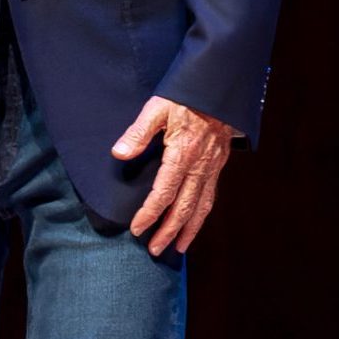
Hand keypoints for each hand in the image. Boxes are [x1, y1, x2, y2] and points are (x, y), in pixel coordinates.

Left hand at [110, 95, 235, 256]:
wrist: (219, 88)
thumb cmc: (186, 96)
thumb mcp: (158, 108)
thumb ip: (139, 132)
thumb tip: (119, 154)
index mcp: (183, 153)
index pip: (164, 192)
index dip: (150, 213)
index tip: (137, 228)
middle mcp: (200, 166)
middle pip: (184, 207)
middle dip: (169, 231)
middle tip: (154, 250)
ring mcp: (211, 168)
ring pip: (201, 206)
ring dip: (188, 230)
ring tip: (178, 248)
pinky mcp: (218, 166)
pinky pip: (210, 197)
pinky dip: (202, 215)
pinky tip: (194, 224)